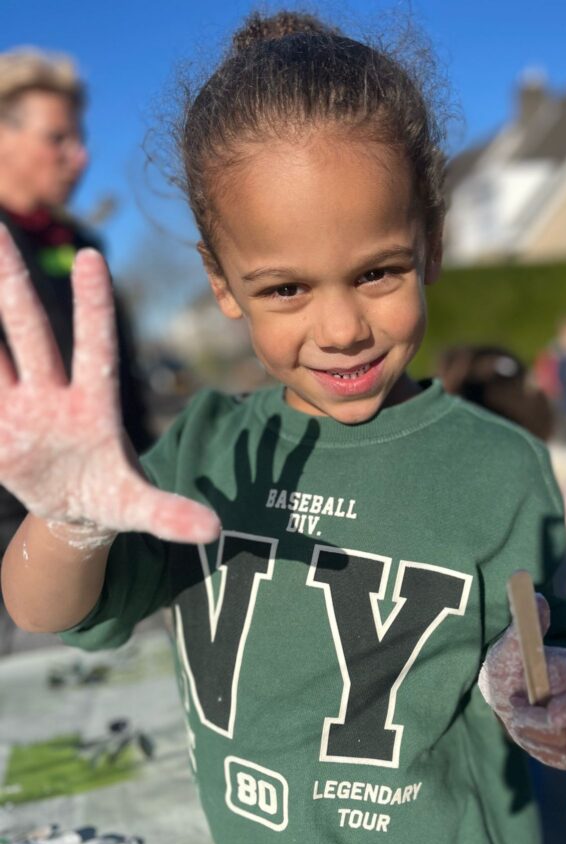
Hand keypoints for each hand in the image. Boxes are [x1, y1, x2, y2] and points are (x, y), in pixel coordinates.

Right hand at [0, 226, 219, 544]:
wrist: (74, 510)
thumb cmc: (112, 495)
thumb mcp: (140, 508)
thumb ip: (171, 514)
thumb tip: (212, 529)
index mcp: (94, 406)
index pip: (95, 347)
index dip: (92, 308)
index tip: (92, 259)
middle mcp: (52, 395)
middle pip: (30, 333)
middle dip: (12, 283)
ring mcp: (18, 407)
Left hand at [478, 593, 565, 826]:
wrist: (514, 682)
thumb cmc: (513, 660)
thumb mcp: (512, 641)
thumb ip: (525, 623)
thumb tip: (535, 598)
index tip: (545, 711)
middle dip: (532, 726)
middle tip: (512, 708)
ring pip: (565, 755)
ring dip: (534, 744)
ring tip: (522, 720)